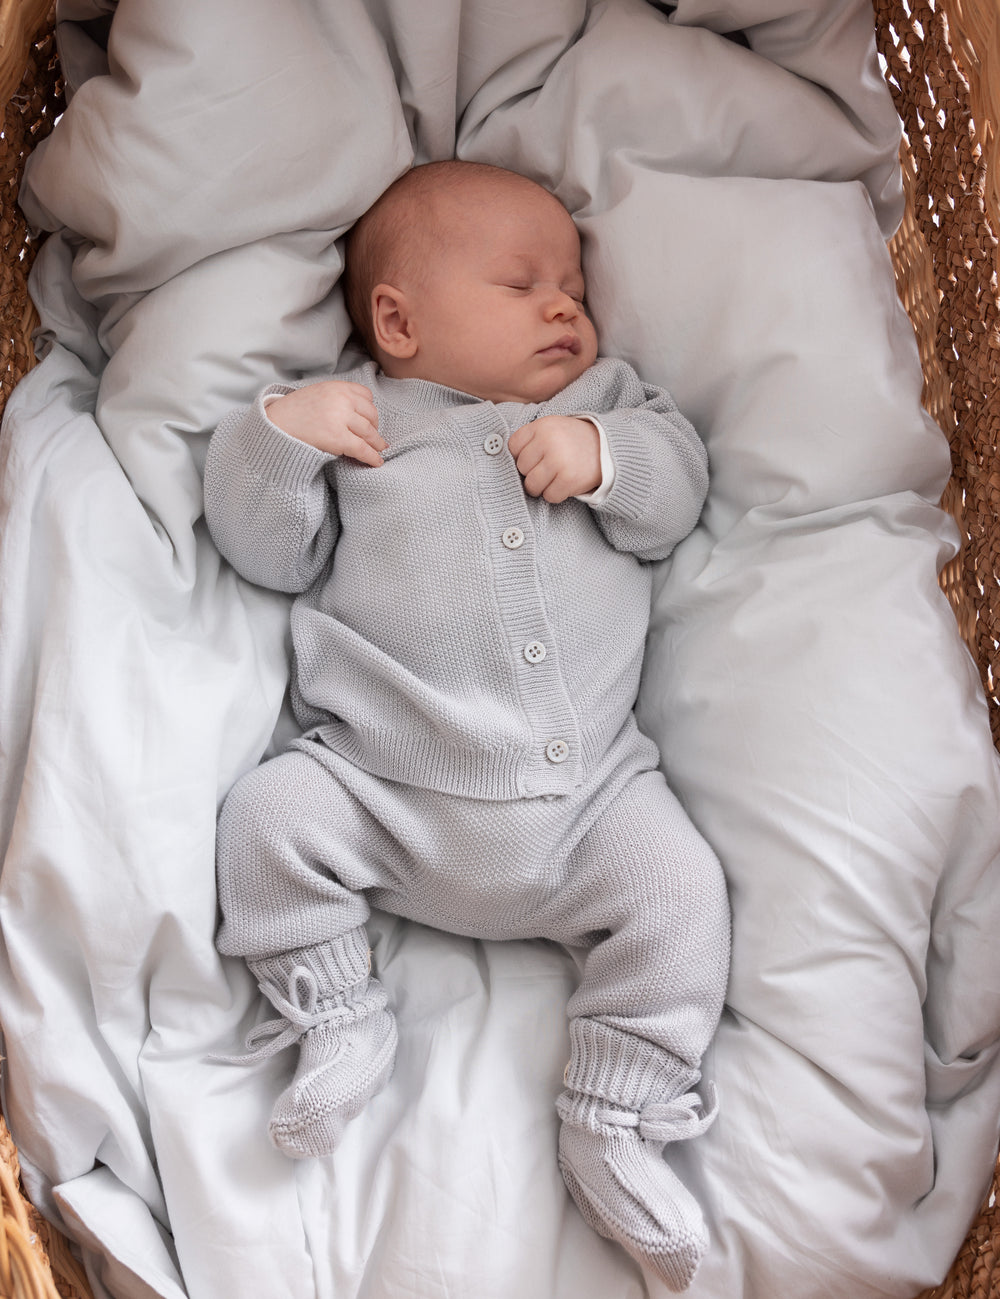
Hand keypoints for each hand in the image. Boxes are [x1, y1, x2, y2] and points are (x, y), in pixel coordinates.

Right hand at [266, 381, 385, 465]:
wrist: (275, 424)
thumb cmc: (295, 412)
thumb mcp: (318, 394)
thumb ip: (338, 398)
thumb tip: (359, 413)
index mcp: (337, 387)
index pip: (366, 396)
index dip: (370, 410)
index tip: (370, 420)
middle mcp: (342, 400)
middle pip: (371, 415)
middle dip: (374, 427)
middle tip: (374, 437)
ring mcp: (341, 418)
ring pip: (369, 432)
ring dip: (376, 443)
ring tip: (379, 449)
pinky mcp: (338, 438)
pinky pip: (362, 448)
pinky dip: (372, 457)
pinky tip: (377, 462)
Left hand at [507, 416, 600, 502]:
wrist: (610, 449)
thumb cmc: (575, 441)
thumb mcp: (553, 428)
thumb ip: (531, 439)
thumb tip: (504, 463)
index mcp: (542, 426)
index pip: (513, 447)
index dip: (522, 456)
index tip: (535, 458)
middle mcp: (548, 441)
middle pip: (521, 468)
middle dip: (532, 473)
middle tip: (549, 469)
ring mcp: (558, 460)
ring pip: (532, 485)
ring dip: (542, 487)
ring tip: (556, 478)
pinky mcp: (569, 479)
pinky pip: (549, 496)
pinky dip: (556, 495)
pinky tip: (566, 485)